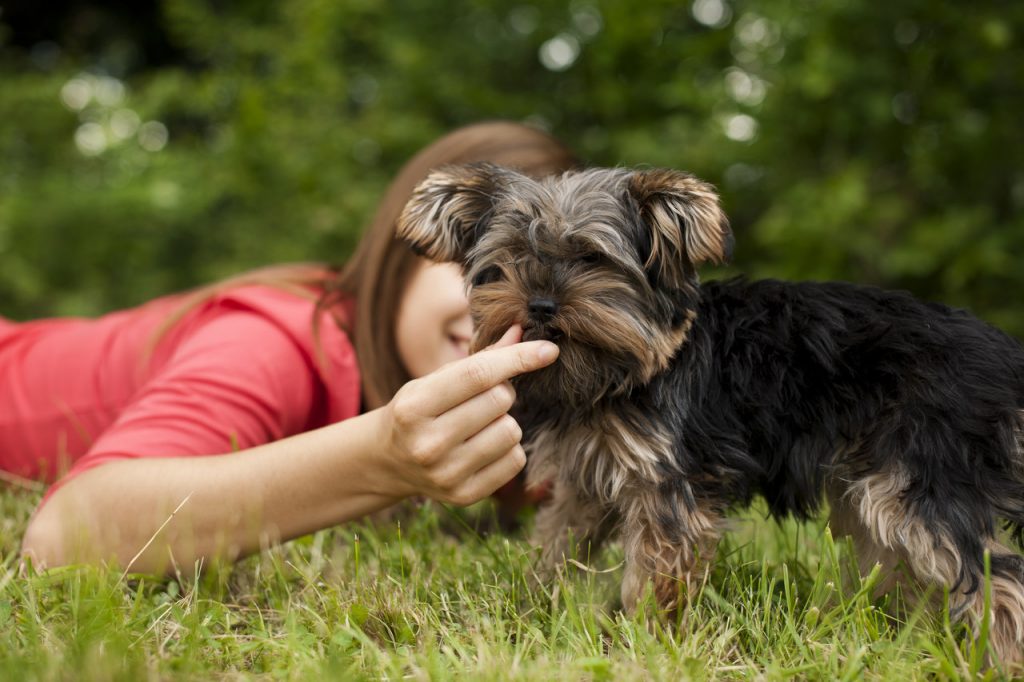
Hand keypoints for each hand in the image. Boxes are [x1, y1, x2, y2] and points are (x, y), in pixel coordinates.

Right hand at [375, 326, 558, 505]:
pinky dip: (509, 448)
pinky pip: (515, 460)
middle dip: (502, 391)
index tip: (548, 349)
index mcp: (414, 406)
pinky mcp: (464, 495)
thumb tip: (521, 332)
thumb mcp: (435, 380)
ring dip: (506, 421)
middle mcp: (427, 444)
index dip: (518, 358)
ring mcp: (446, 474)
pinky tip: (484, 446)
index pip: (477, 375)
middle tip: (484, 396)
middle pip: (500, 401)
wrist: (388, 462)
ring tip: (481, 424)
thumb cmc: (418, 410)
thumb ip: (479, 358)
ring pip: (511, 431)